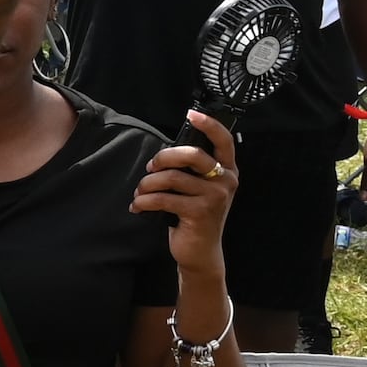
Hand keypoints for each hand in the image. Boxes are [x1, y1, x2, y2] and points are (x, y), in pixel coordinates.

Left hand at [136, 109, 239, 257]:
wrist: (201, 252)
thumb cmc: (195, 216)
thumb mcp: (200, 189)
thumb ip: (192, 170)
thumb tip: (165, 154)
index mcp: (227, 170)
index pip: (223, 140)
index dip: (208, 124)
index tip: (191, 114)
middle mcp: (226, 180)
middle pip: (191, 154)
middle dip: (163, 157)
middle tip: (150, 168)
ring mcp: (215, 197)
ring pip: (171, 177)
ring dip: (147, 184)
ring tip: (141, 192)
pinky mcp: (200, 213)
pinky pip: (164, 198)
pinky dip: (144, 201)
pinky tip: (138, 206)